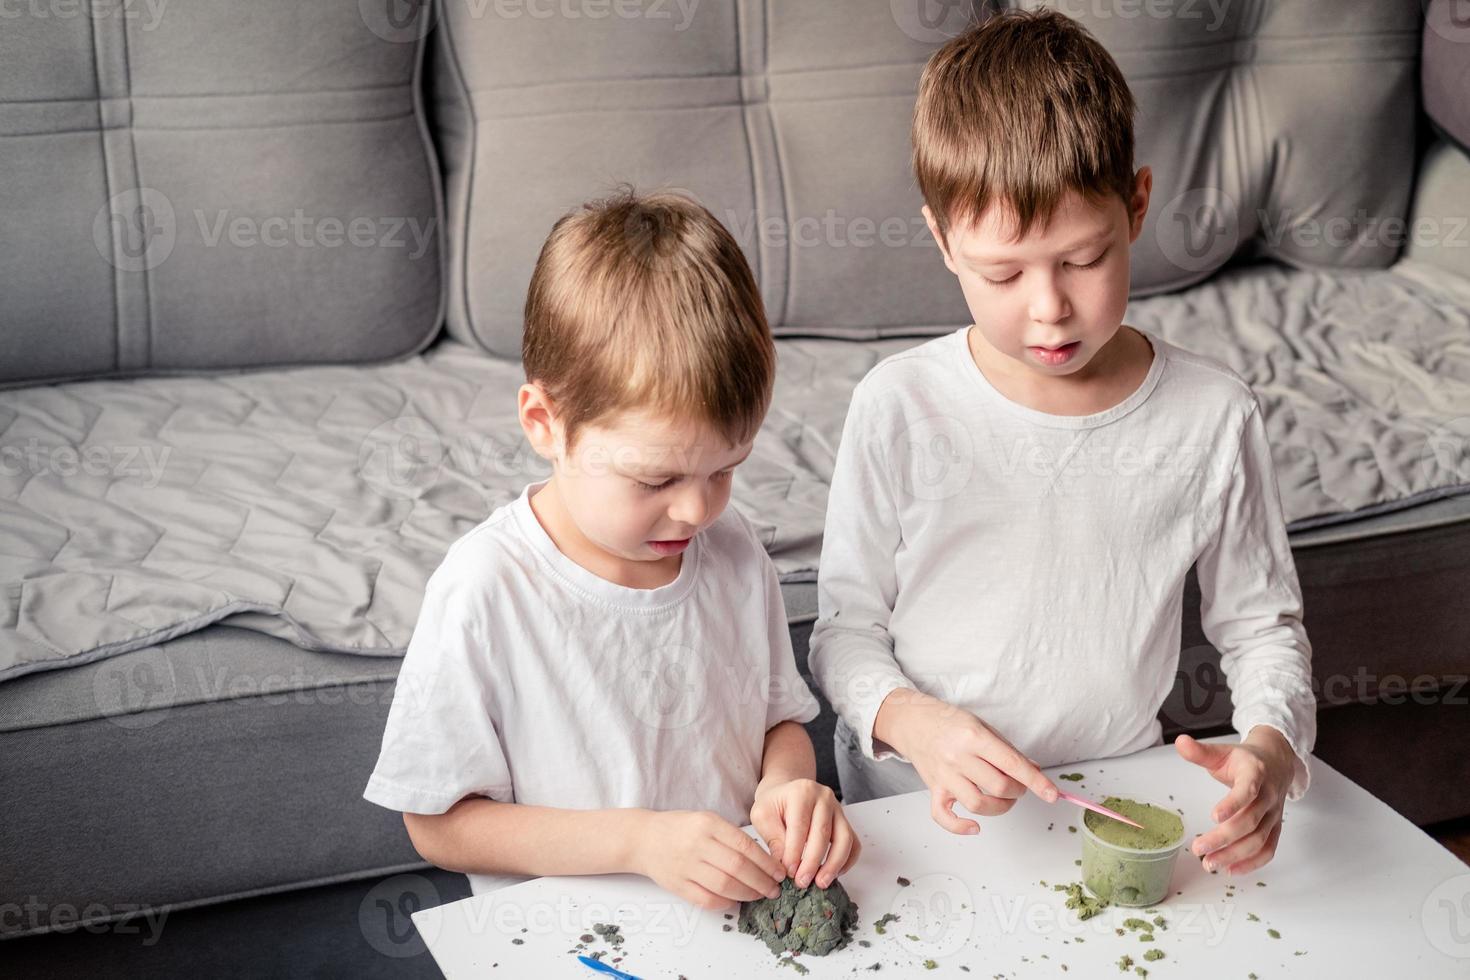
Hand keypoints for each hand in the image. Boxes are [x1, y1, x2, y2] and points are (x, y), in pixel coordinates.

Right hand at [631, 810, 786, 910]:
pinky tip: (736, 900)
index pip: (745, 845)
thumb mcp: (706, 820)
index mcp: (708, 824)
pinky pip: (707, 899)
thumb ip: (730, 836)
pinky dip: (725, 902)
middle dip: (761, 881)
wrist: (643, 838)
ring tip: (760, 895)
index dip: (766, 862)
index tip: (778, 872)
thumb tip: (763, 860)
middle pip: (738, 867)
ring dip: (748, 894)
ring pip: (725, 885)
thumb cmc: (680, 828)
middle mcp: (697, 844)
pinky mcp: (677, 885)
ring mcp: (686, 866)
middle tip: (774, 889)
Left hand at [751, 777, 860, 890]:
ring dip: (834, 864)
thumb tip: (784, 866)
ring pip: (844, 839)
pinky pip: (854, 843)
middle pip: (823, 833)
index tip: (788, 873)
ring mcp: (838, 809)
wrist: (785, 793)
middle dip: (813, 862)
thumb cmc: (774, 805)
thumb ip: (773, 838)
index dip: (794, 852)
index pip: (800, 826)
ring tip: (821, 883)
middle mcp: (824, 798)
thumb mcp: (762, 815)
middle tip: (802, 882)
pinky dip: (847, 861)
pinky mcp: (845, 822)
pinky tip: (834, 875)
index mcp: (801, 792)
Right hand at [876, 689, 1058, 834]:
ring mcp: (944, 775)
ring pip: (977, 804)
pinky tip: (975, 825)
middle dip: (1018, 791)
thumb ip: (1008, 750)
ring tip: (1004, 799)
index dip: (1035, 781)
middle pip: (998, 786)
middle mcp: (958, 757)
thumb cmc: (949, 722)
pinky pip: (944, 816)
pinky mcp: (934, 789)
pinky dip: (961, 827)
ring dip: (1000, 807)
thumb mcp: (983, 726)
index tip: (1052, 794)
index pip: (1012, 763)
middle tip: (1019, 786)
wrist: (913, 721)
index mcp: (973, 736)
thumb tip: (1034, 770)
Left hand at [1176, 728, 1295, 874]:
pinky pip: (1268, 849)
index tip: (1213, 816)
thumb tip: (1180, 742)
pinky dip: (1252, 863)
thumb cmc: (1244, 760)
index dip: (1233, 804)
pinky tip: (1231, 870)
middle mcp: (1268, 796)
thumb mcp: (1222, 752)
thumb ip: (1201, 752)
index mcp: (1256, 773)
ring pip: (1259, 840)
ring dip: (1235, 855)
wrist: (1277, 763)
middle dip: (1224, 838)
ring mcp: (1273, 815)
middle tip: (1199, 848)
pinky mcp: (1275, 828)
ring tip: (1209, 863)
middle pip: (1250, 821)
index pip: (1248, 790)